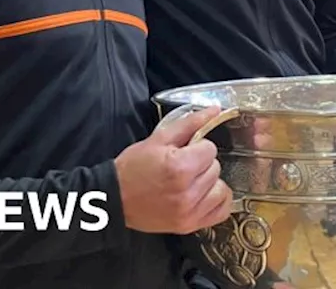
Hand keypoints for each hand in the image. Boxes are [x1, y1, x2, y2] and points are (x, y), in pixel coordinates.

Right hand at [115, 107, 232, 233]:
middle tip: (183, 166)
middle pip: (216, 168)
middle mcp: (187, 192)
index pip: (210, 149)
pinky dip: (217, 201)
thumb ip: (190, 124)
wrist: (114, 199)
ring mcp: (189, 211)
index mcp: (179, 167)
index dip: (197, 147)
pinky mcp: (189, 225)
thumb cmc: (133, 169)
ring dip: (210, 182)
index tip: (184, 151)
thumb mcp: (158, 139)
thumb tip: (215, 110)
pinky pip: (221, 211)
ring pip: (221, 189)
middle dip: (202, 164)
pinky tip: (203, 195)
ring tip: (191, 182)